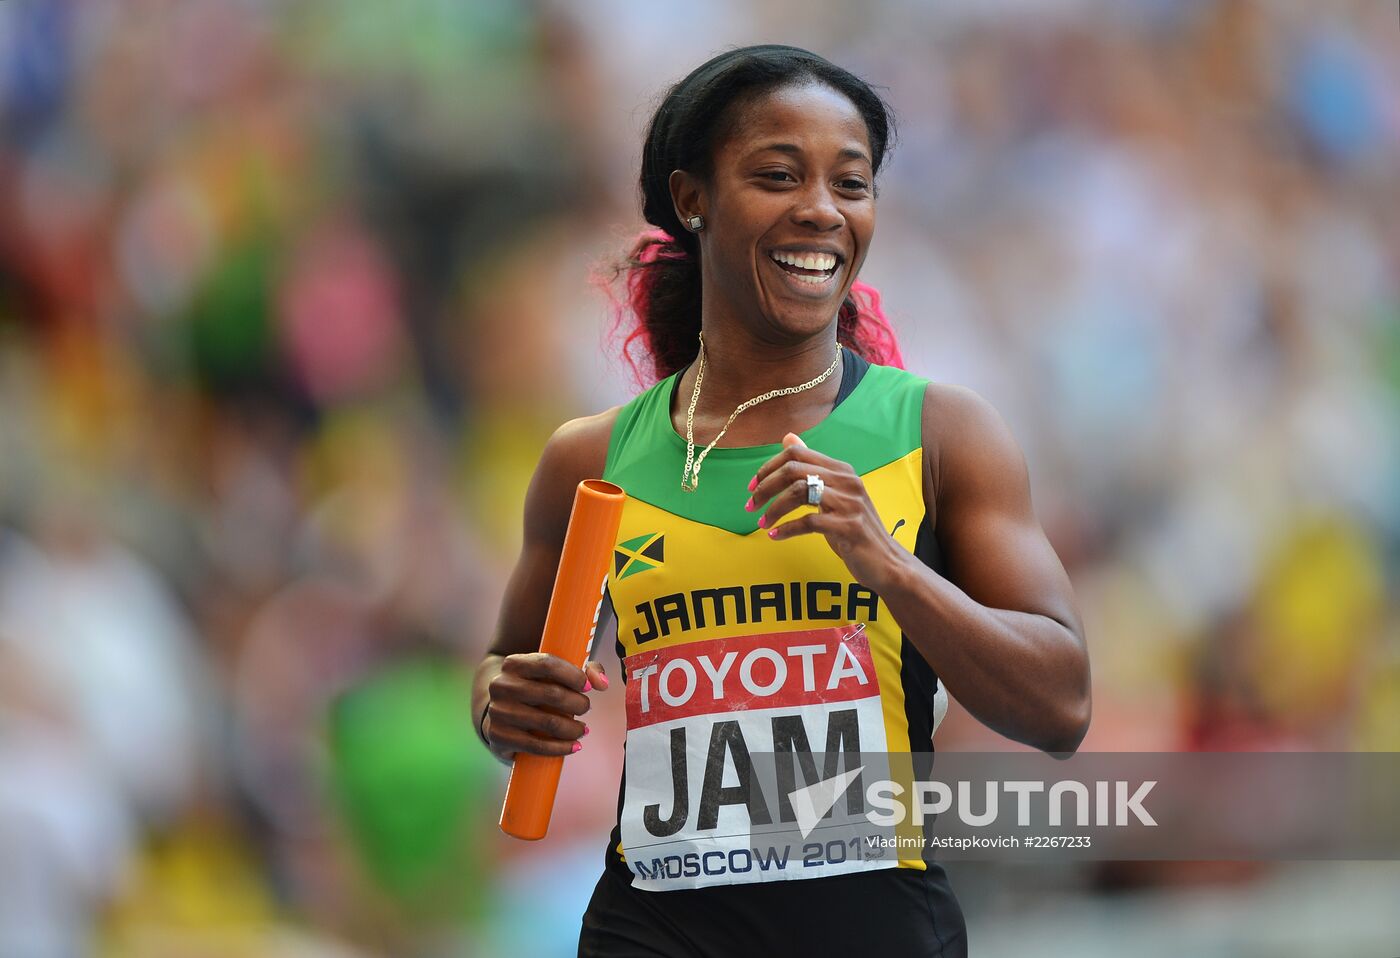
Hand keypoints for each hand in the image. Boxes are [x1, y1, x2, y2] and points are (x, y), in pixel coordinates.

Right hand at [482, 654, 607, 760]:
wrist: (498, 710)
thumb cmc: (534, 688)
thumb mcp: (554, 673)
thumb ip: (585, 670)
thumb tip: (602, 683)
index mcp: (514, 663)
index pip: (547, 664)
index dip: (573, 675)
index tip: (587, 687)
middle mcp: (501, 685)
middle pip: (551, 694)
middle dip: (578, 703)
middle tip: (586, 708)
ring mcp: (498, 711)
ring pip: (547, 722)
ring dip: (573, 728)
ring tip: (583, 729)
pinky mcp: (498, 736)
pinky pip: (536, 746)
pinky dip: (561, 748)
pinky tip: (574, 746)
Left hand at [746, 433, 907, 590]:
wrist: (887, 562)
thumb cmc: (854, 530)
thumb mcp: (833, 495)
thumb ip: (811, 469)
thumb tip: (788, 437)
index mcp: (841, 470)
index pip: (797, 453)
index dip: (769, 467)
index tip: (752, 486)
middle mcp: (847, 481)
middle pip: (794, 470)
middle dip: (765, 487)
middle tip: (750, 505)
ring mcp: (850, 503)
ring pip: (798, 493)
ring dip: (773, 509)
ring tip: (762, 522)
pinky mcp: (849, 527)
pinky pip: (809, 522)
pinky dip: (786, 529)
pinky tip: (775, 536)